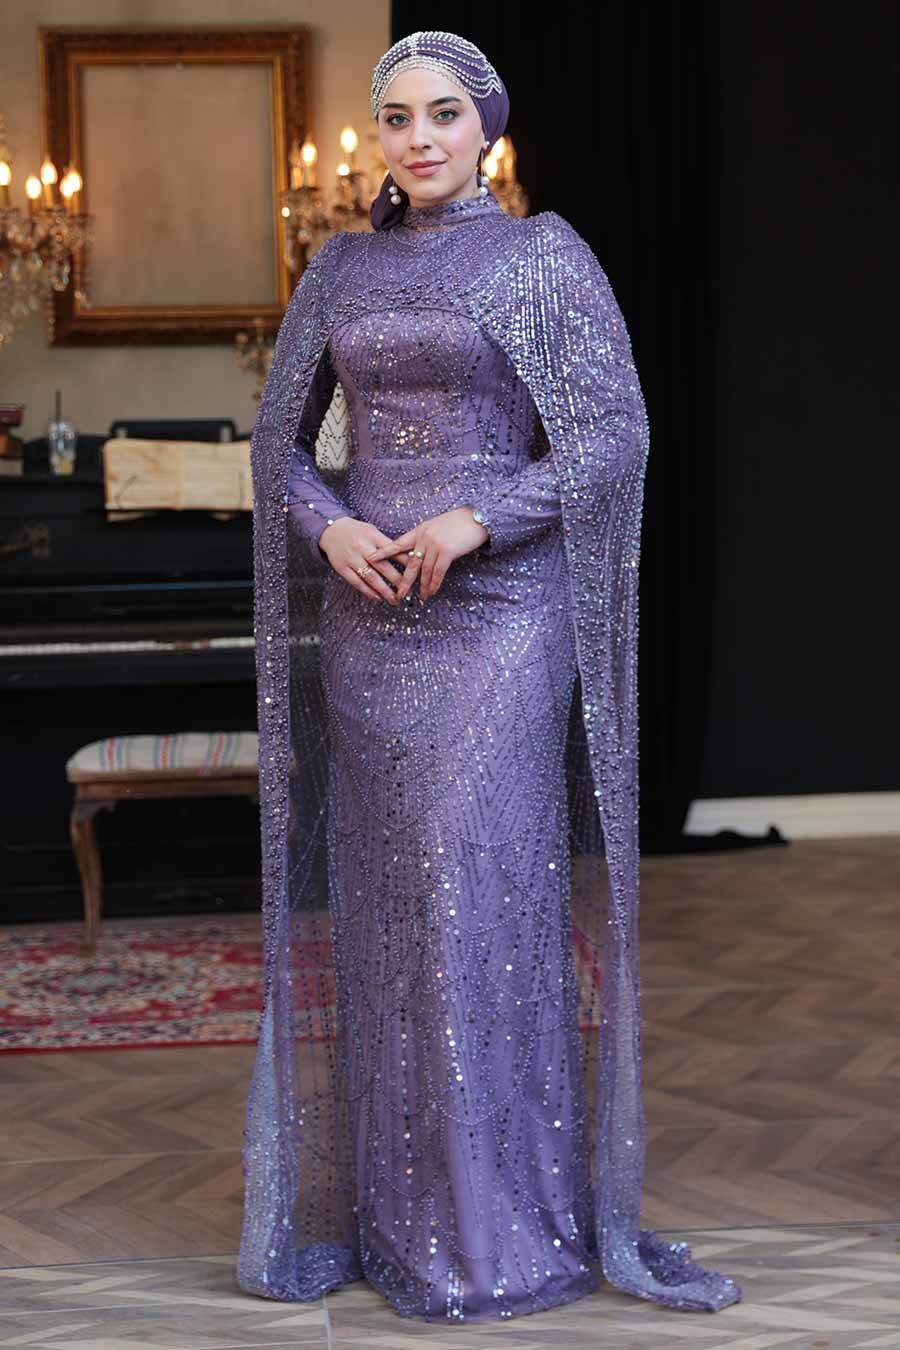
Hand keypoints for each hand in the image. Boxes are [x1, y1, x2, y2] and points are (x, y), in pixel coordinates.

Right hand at [317, 517, 404, 603]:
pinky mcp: (342, 568)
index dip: (405, 562)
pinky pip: (357, 583)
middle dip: (397, 581)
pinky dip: (368, 592)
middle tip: (408, 591)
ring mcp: (352, 559)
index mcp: (373, 537)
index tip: (416, 572)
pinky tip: (377, 598)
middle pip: (383, 567)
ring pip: (371, 577)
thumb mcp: (372, 532)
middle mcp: (362, 548)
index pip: (393, 551)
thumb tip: (407, 557)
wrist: (331, 530)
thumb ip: (386, 544)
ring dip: (384, 591)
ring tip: (395, 600)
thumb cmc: (357, 532)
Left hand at [363, 506, 488, 603]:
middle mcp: (424, 537)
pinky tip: (431, 592)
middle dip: (403, 580)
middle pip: (410, 563)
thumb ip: (426, 539)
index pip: (398, 543)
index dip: (384, 552)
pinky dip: (434, 584)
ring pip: (424, 571)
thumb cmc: (459, 523)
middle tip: (397, 594)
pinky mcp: (447, 552)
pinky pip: (437, 572)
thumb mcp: (438, 527)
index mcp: (420, 530)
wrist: (478, 518)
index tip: (370, 558)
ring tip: (419, 598)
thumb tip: (418, 554)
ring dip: (422, 586)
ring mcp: (435, 544)